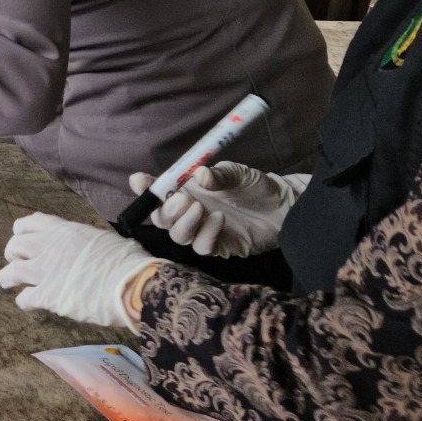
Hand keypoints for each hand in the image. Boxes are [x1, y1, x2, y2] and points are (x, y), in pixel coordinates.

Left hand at [0, 213, 156, 330]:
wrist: (129, 284)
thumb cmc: (126, 261)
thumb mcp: (104, 239)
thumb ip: (85, 242)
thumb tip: (88, 248)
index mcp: (64, 231)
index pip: (32, 223)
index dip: (22, 230)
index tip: (21, 236)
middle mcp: (49, 247)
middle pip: (15, 245)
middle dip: (13, 252)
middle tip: (16, 260)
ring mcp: (45, 271)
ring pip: (11, 271)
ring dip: (7, 277)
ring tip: (6, 281)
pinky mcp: (47, 296)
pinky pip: (25, 298)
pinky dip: (24, 301)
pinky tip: (29, 303)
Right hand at [129, 163, 308, 258]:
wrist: (282, 208)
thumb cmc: (255, 186)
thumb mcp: (237, 173)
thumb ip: (219, 175)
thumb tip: (200, 175)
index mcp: (186, 190)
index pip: (158, 191)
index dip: (144, 187)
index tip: (139, 180)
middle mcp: (189, 211)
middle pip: (161, 218)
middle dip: (165, 211)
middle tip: (183, 200)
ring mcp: (201, 230)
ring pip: (177, 235)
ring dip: (185, 223)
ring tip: (202, 209)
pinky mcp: (216, 247)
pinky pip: (200, 247)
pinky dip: (206, 234)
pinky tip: (220, 220)